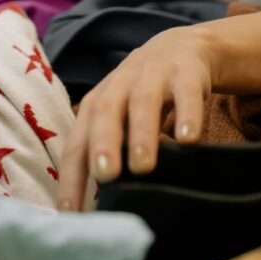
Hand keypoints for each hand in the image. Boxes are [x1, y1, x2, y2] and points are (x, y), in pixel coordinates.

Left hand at [57, 24, 213, 211]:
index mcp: (97, 104)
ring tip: (143, 166)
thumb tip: (95, 210)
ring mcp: (154, 76)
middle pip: (105, 113)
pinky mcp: (187, 73)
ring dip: (142, 133)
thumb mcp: (120, 118)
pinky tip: (190, 139)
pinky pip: (187, 93)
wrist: (183, 48)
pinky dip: (188, 115)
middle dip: (103, 144)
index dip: (72, 175)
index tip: (70, 212)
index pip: (77, 141)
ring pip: (143, 102)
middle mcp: (120, 86)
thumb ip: (109, 154)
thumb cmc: (142, 96)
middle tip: (105, 176)